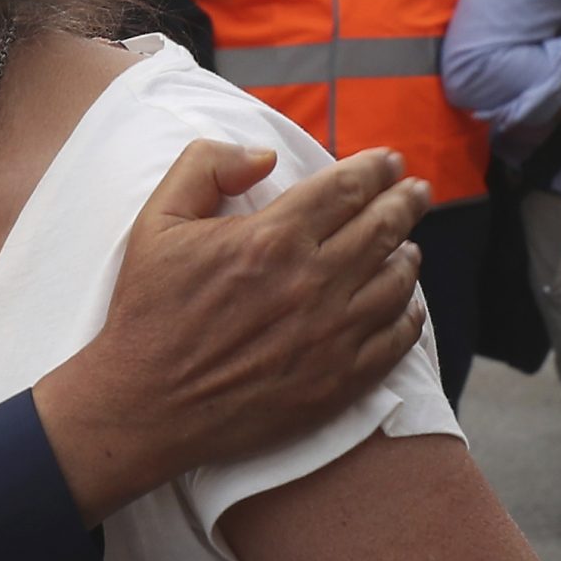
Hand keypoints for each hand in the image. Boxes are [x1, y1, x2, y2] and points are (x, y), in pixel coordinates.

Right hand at [32, 143, 429, 524]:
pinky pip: (396, 339)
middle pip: (383, 228)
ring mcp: (333, 334)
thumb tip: (265, 156)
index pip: (346, 188)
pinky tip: (406, 305)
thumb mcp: (156, 221)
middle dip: (405, 201)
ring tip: (408, 246)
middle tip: (415, 192)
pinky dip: (409, 315)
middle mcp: (314, 282)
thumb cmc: (148, 312)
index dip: (375, 169)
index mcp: (272, 238)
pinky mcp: (339, 380)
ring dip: (409, 255)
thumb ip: (205, 166)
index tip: (388, 162)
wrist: (145, 404)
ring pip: (398, 282)